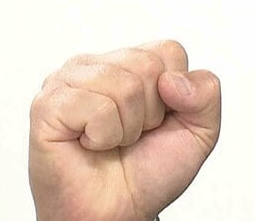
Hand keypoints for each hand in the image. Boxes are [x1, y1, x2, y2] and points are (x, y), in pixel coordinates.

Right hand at [29, 40, 220, 220]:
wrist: (118, 212)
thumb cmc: (150, 170)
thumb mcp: (200, 130)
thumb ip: (206, 92)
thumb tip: (171, 80)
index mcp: (129, 62)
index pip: (169, 50)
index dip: (176, 93)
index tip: (158, 120)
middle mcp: (97, 65)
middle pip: (148, 65)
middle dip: (152, 112)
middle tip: (131, 135)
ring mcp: (67, 82)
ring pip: (125, 85)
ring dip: (128, 127)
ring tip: (112, 141)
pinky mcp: (47, 106)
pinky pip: (98, 108)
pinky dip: (104, 136)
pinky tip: (90, 144)